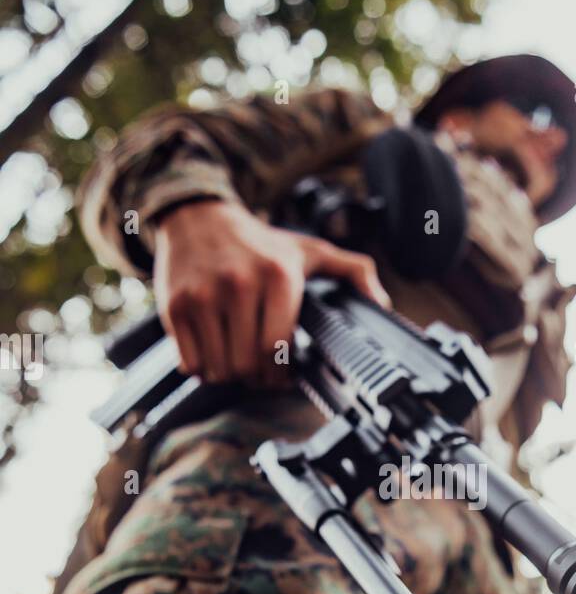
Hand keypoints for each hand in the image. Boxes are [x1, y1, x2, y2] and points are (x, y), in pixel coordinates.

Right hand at [153, 199, 389, 382]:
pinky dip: (203, 369)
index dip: (281, 374)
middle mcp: (238, 284)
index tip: (283, 373)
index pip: (278, 349)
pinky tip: (214, 352)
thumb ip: (354, 271)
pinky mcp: (175, 307)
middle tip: (261, 370)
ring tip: (238, 359)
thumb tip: (383, 304)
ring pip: (219, 370)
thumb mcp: (310, 250)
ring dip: (231, 375)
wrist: (196, 215)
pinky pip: (190, 364)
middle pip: (248, 365)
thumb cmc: (259, 242)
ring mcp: (202, 296)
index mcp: (278, 276)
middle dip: (257, 378)